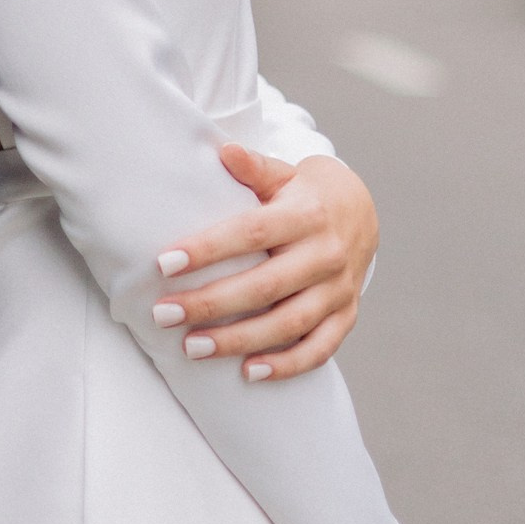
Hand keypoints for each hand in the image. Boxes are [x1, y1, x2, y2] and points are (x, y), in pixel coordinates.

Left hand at [151, 148, 378, 380]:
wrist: (360, 212)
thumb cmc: (302, 193)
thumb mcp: (283, 174)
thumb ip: (254, 168)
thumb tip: (224, 150)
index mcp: (306, 214)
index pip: (251, 233)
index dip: (208, 249)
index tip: (163, 263)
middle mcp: (326, 254)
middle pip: (265, 285)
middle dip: (211, 303)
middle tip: (164, 314)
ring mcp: (339, 289)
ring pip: (289, 323)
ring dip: (240, 340)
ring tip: (192, 348)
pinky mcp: (346, 315)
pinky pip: (319, 348)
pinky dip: (287, 365)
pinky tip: (248, 373)